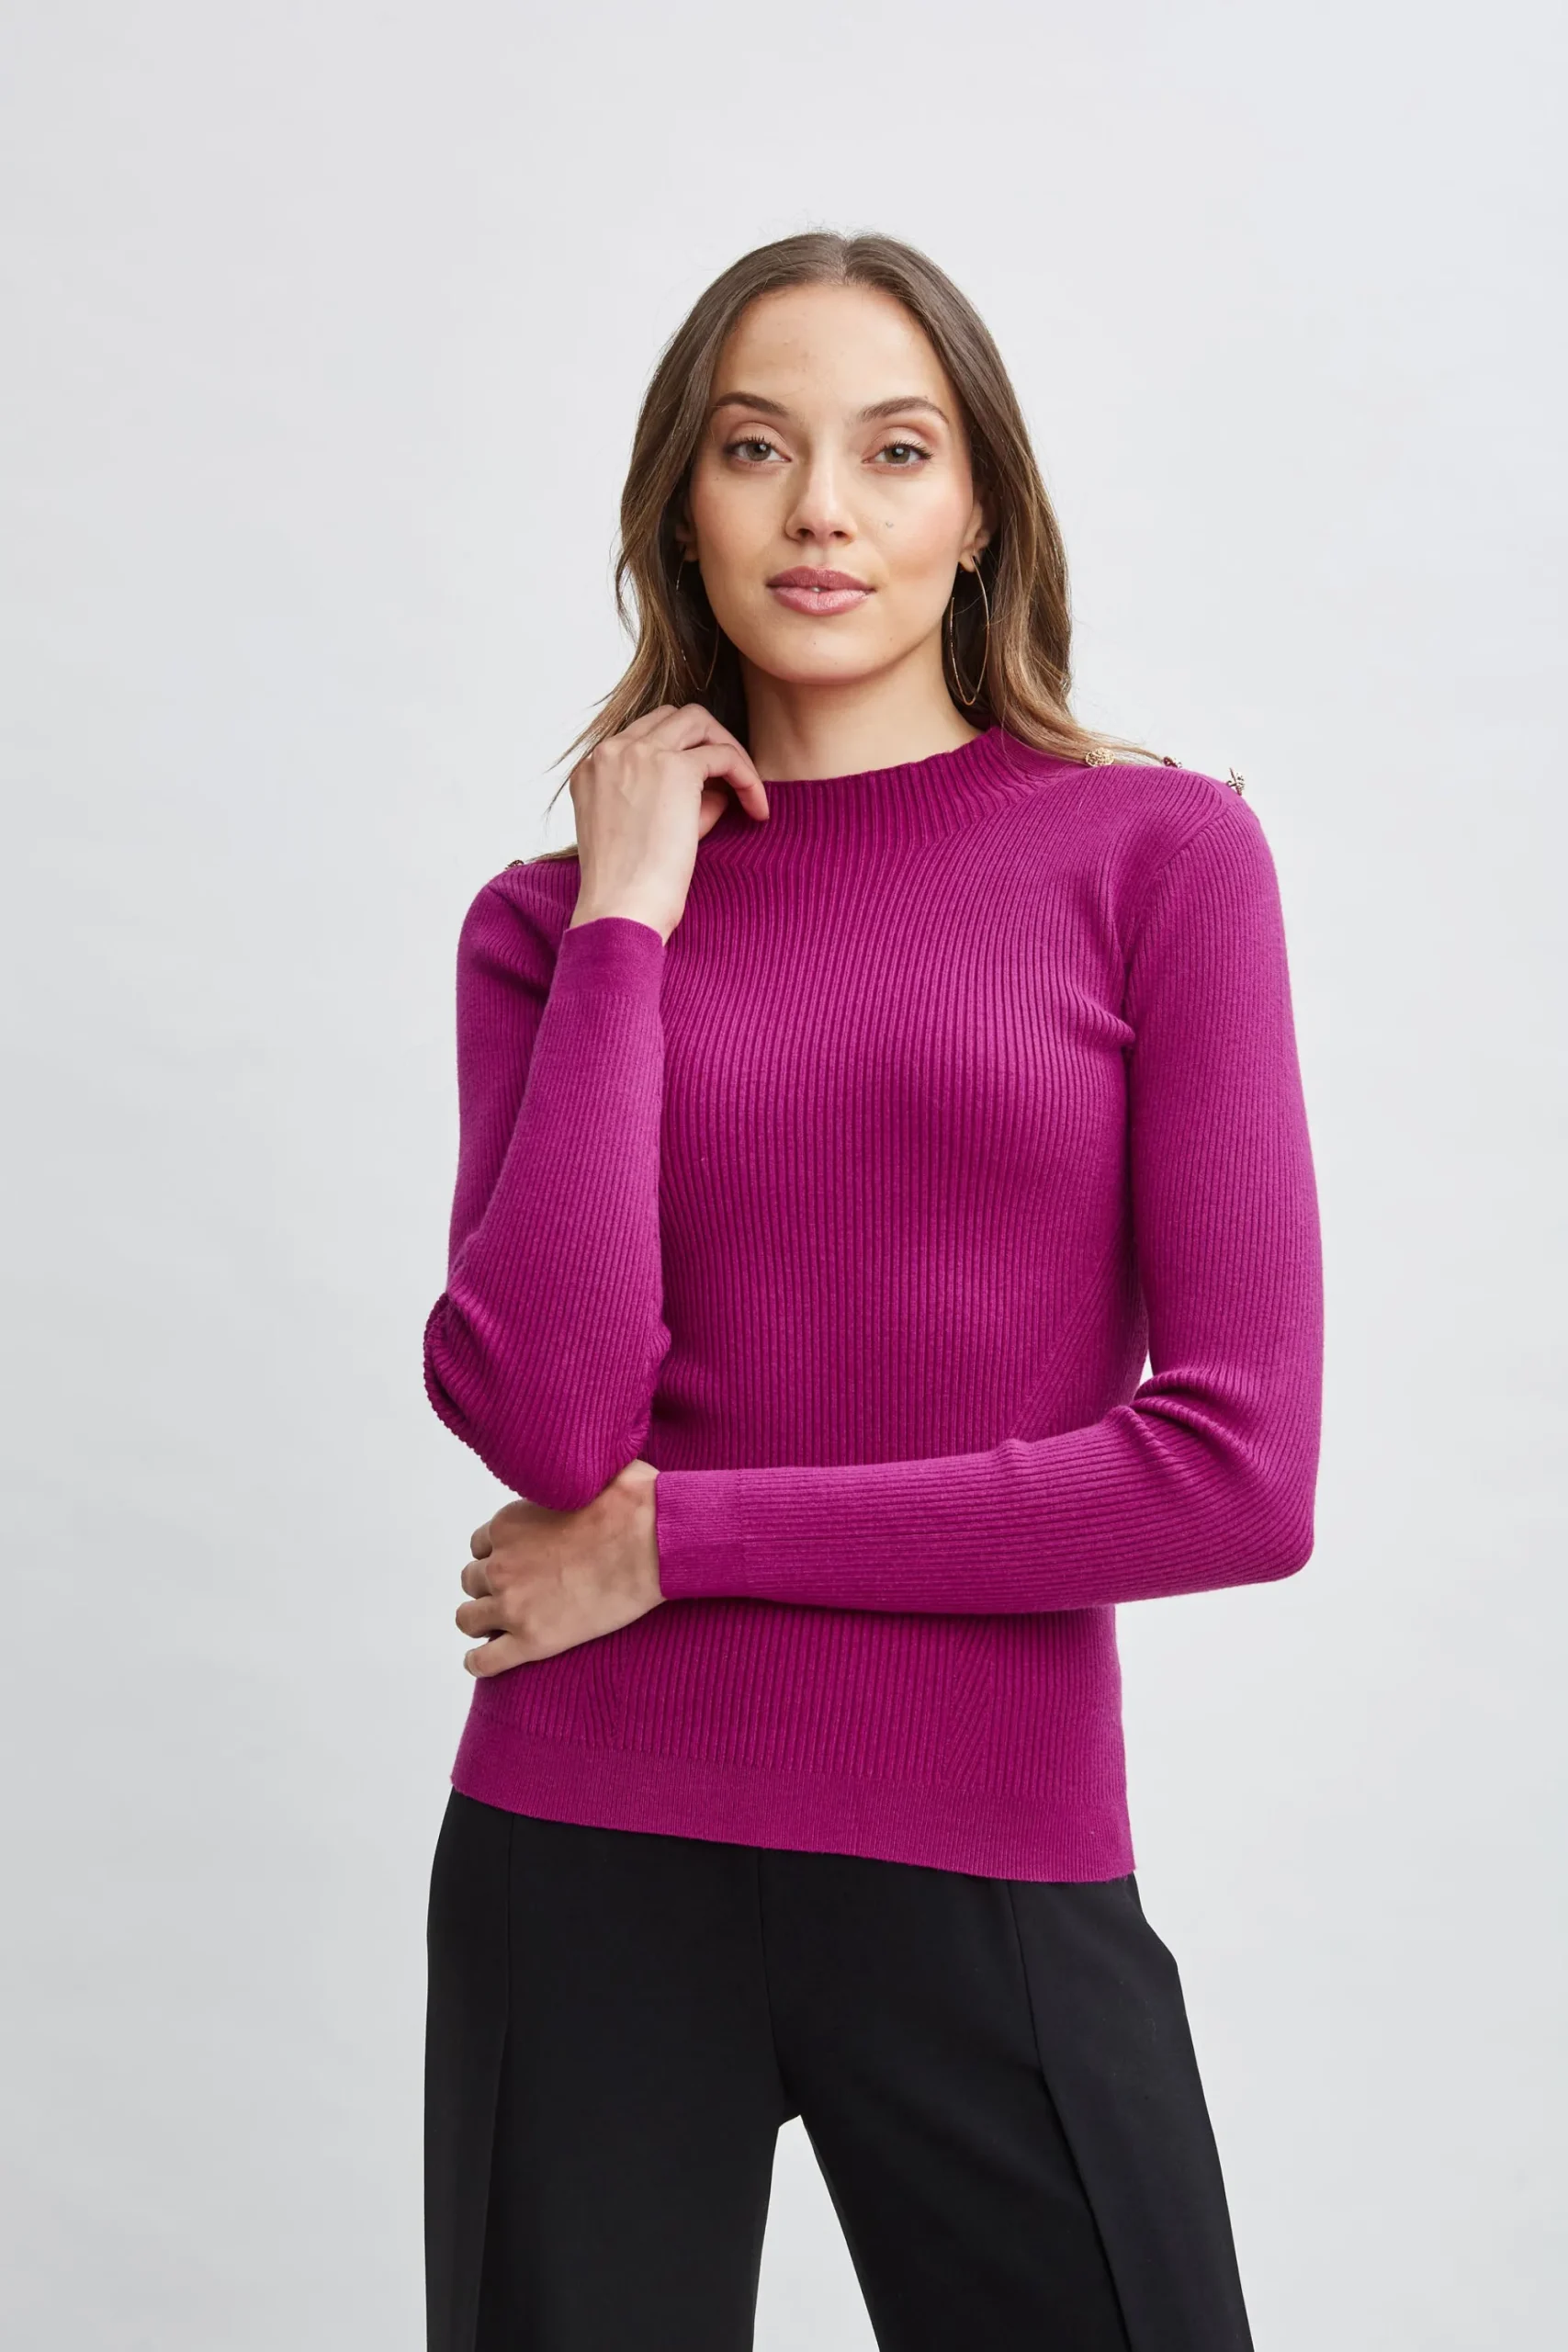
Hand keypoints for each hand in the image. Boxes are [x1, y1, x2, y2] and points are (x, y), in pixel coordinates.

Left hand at [456, 1458, 663, 1676]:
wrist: (653, 1543)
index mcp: (508, 1523)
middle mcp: (500, 1564)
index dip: (499, 1553)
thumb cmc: (632, 1504)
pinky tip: (486, 1660)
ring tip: (502, 1625)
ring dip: (482, 1620)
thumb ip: (573, 1476)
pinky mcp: (531, 1641)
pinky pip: (484, 1661)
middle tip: (521, 1591)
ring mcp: (512, 1605)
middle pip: (471, 1579)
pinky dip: (480, 1662)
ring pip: (468, 1618)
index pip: (480, 1544)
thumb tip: (587, 1463)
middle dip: (491, 1585)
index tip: (519, 1560)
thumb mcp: (592, 1472)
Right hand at [566, 703, 767, 943]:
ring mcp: (638, 754)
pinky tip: (757, 809)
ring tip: (749, 791)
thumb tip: (721, 790)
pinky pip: (724, 756)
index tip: (706, 789)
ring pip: (698, 720)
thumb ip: (675, 802)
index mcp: (591, 768)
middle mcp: (609, 751)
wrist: (620, 911)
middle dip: (709, 741)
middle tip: (734, 781)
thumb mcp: (643, 834)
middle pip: (672, 716)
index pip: (644, 736)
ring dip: (729, 750)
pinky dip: (747, 778)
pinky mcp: (674, 768)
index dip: (682, 755)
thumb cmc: (629, 890)